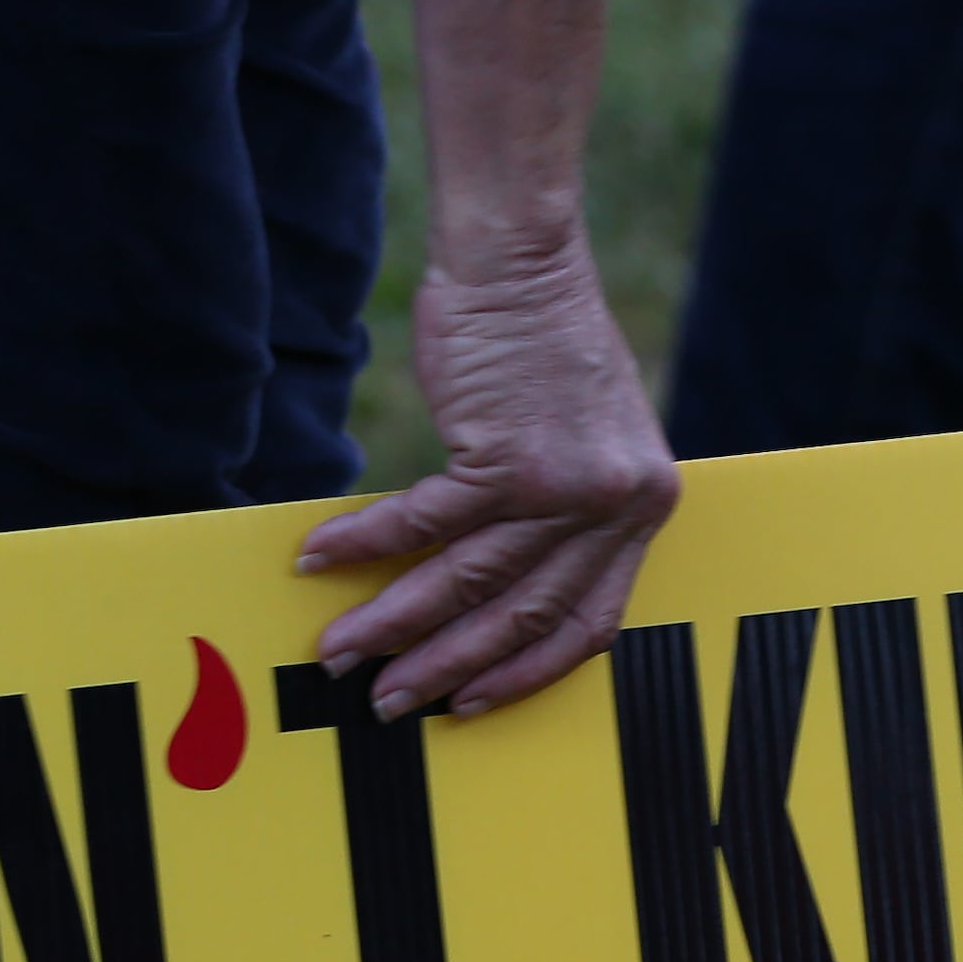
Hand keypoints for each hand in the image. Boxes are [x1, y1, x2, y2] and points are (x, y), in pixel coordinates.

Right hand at [297, 247, 678, 721]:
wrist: (520, 258)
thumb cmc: (542, 340)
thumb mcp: (589, 434)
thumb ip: (571, 507)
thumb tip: (509, 579)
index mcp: (644, 506)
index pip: (589, 623)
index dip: (524, 671)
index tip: (472, 703)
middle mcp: (616, 504)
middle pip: (521, 615)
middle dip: (445, 667)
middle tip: (389, 701)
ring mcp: (566, 483)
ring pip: (467, 581)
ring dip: (394, 622)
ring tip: (340, 650)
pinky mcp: (507, 454)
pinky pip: (424, 522)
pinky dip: (366, 545)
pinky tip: (319, 558)